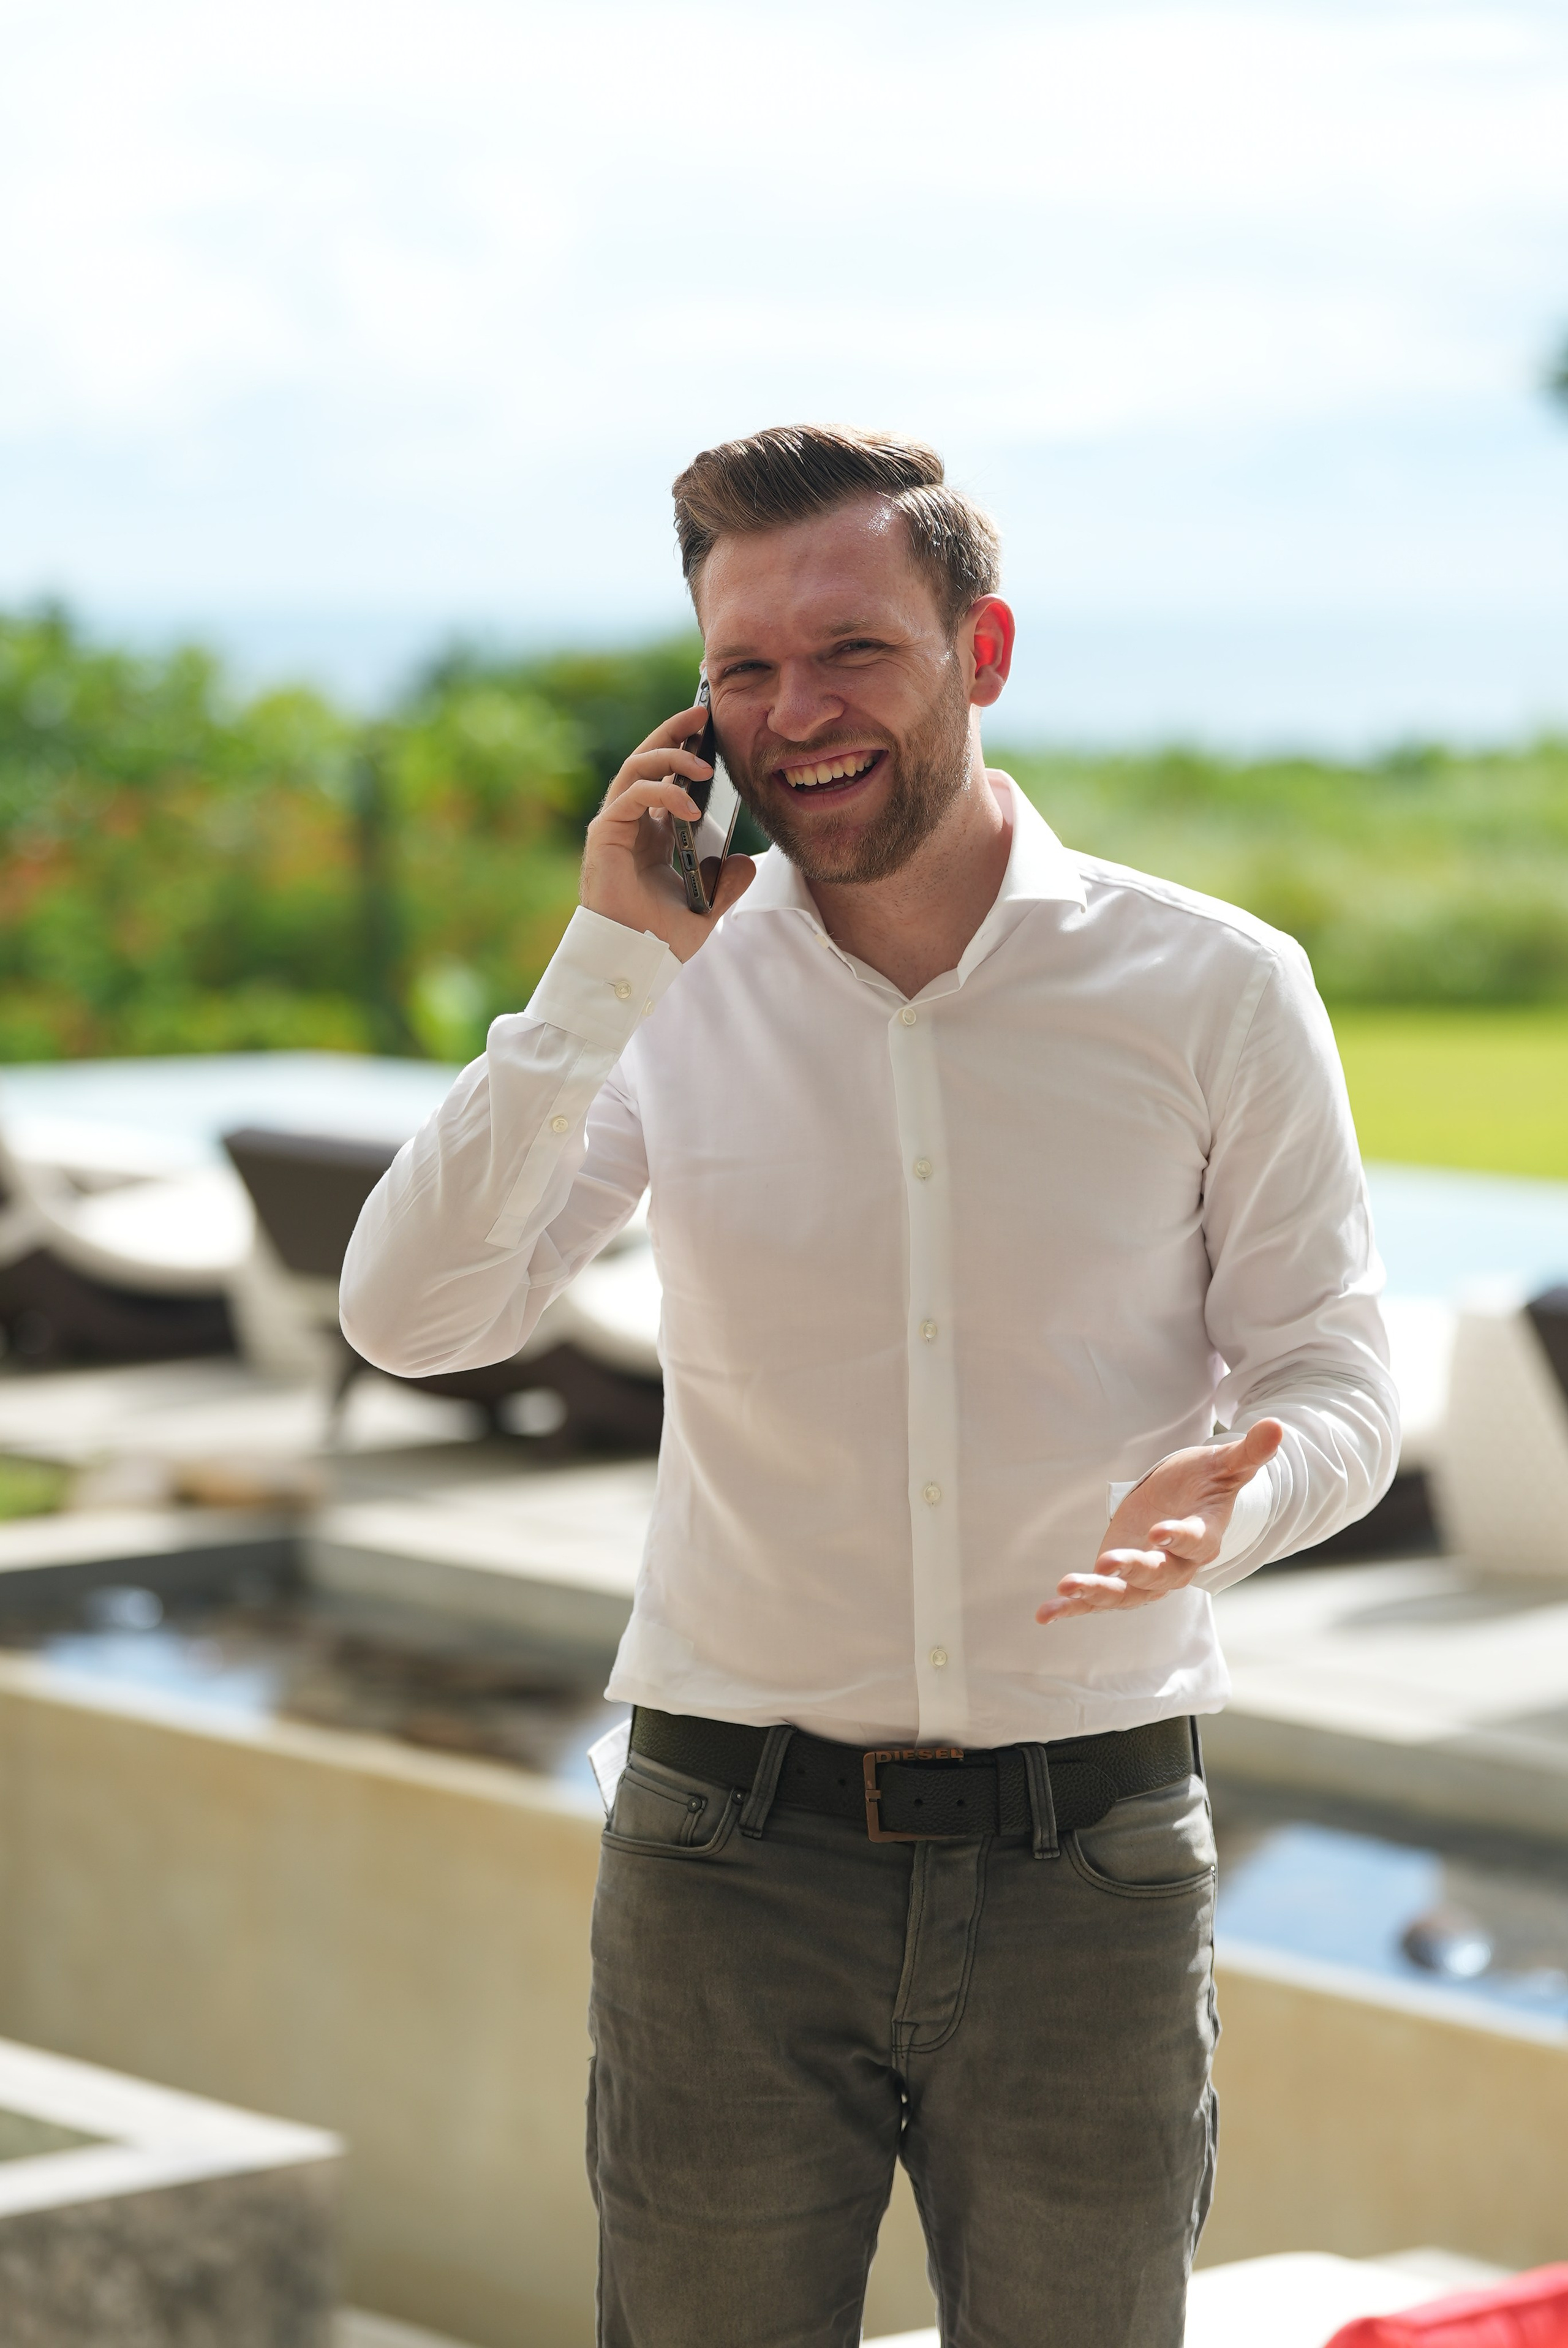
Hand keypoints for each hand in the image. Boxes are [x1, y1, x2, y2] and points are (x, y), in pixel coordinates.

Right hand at [580, 705, 755, 962]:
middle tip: (701, 710)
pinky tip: (690, 804)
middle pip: (646, 760)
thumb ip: (725, 885)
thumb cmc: (659, 940)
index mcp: (652, 834)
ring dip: (669, 756)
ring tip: (704, 762)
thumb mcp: (706, 910)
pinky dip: (661, 793)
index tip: (710, 727)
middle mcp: (631, 824)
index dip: (683, 748)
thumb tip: (746, 862)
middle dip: (673, 731)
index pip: (664, 776)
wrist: (634, 961)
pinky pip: (631, 797)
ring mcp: (616, 827)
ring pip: (635, 769)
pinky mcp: (606, 836)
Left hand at [1035, 1419, 1283, 1625]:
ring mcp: (1145, 1577)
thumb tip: (1277, 1425)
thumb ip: (1248, 1454)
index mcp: (1203, 1537)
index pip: (1193, 1541)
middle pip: (1157, 1574)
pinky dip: (1072, 1608)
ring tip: (1067, 1588)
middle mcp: (1176, 1565)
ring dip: (1096, 1593)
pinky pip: (1096, 1601)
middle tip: (1108, 1561)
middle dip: (1133, 1569)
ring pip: (1125, 1594)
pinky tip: (1045, 1613)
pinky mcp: (1120, 1580)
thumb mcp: (1225, 1465)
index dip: (1178, 1538)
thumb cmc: (1205, 1483)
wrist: (1186, 1504)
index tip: (1160, 1531)